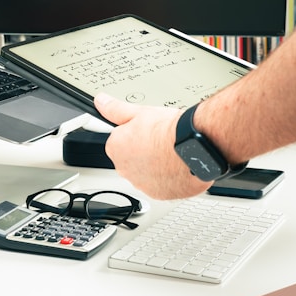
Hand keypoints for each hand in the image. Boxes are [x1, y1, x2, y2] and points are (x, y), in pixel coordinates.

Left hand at [94, 93, 212, 199]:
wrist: (194, 147)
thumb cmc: (168, 131)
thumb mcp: (139, 112)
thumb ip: (115, 108)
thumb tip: (101, 101)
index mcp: (115, 148)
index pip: (119, 142)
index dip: (134, 135)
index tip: (146, 132)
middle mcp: (124, 169)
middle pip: (132, 159)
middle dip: (143, 151)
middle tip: (159, 141)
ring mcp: (141, 184)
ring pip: (146, 174)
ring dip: (155, 166)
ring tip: (170, 152)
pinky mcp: (159, 194)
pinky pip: (161, 186)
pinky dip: (168, 178)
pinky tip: (177, 165)